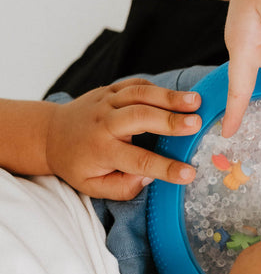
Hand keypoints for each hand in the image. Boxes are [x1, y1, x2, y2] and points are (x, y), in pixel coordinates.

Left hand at [45, 78, 201, 199]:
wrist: (51, 134)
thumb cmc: (78, 164)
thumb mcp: (94, 187)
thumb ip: (122, 188)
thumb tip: (148, 177)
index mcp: (102, 150)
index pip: (139, 161)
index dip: (165, 168)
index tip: (189, 174)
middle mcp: (103, 123)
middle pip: (140, 117)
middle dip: (170, 120)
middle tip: (196, 123)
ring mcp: (106, 102)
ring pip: (140, 94)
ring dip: (170, 96)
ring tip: (196, 101)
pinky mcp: (110, 89)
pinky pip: (136, 84)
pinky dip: (158, 88)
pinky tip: (178, 96)